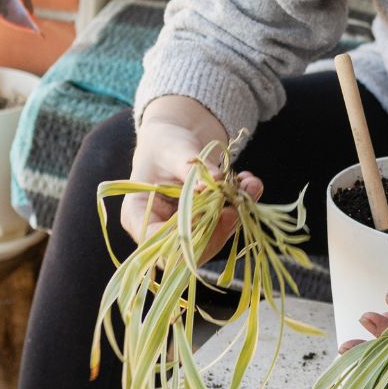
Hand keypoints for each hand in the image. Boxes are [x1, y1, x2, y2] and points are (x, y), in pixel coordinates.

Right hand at [123, 95, 261, 256]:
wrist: (175, 139)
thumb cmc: (164, 142)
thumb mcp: (175, 150)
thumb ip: (193, 169)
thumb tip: (215, 184)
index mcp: (136, 215)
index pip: (160, 245)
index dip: (189, 238)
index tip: (215, 213)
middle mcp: (157, 230)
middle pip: (189, 249)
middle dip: (220, 228)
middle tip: (240, 200)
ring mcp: (182, 230)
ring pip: (212, 239)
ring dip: (236, 215)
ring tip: (251, 184)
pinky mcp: (203, 225)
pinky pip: (224, 225)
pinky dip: (240, 206)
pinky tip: (249, 183)